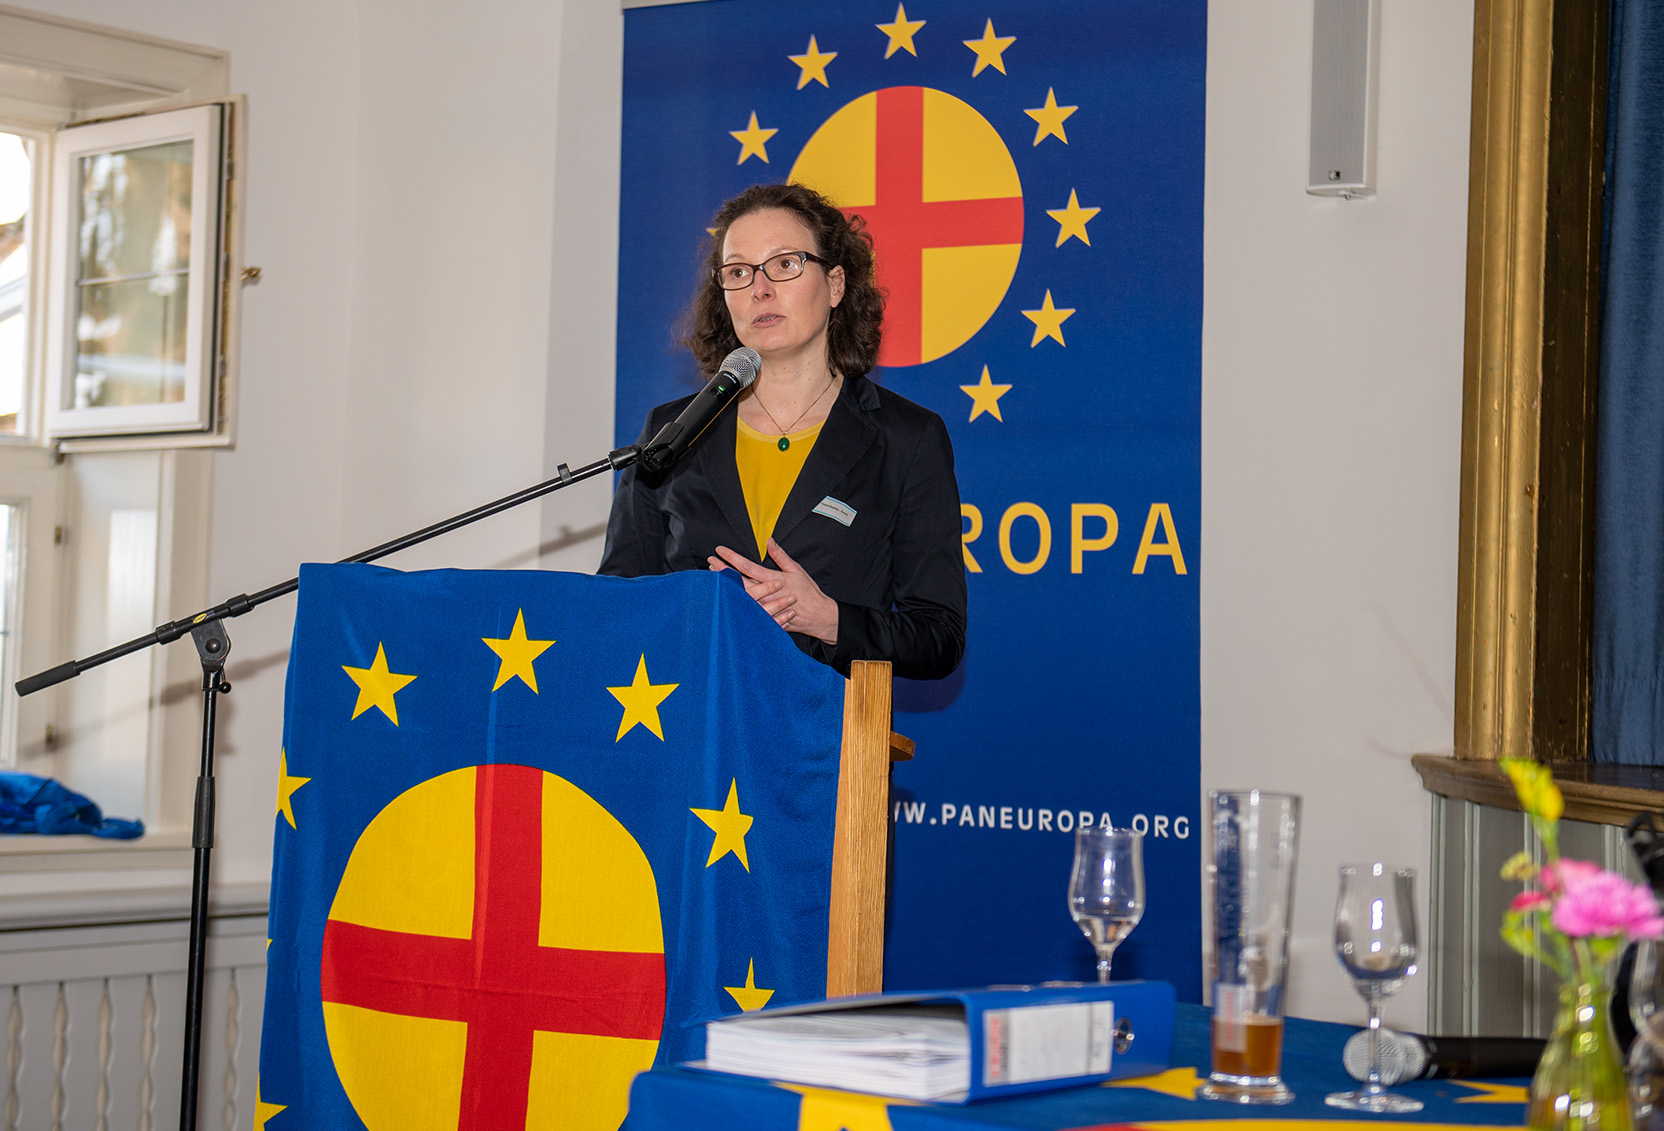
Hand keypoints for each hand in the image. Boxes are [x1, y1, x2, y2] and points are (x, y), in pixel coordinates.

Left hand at [707, 538, 839, 644]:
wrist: (818, 616)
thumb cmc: (809, 592)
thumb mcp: (797, 570)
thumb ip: (781, 556)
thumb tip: (769, 541)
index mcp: (773, 579)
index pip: (746, 566)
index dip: (731, 557)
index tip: (720, 550)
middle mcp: (766, 593)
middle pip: (738, 580)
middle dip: (722, 570)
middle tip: (710, 562)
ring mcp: (764, 606)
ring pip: (739, 595)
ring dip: (725, 585)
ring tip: (713, 577)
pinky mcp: (765, 617)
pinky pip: (746, 610)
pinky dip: (734, 602)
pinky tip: (724, 597)